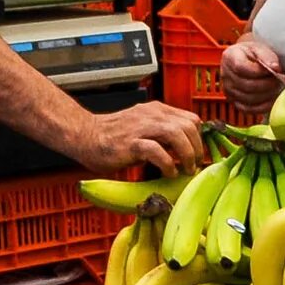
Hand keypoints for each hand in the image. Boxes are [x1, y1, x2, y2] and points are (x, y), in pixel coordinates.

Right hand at [74, 100, 205, 174]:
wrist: (85, 135)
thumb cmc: (114, 137)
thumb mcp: (144, 129)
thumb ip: (163, 134)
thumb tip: (185, 152)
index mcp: (157, 110)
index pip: (191, 119)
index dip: (198, 139)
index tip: (196, 155)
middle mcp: (151, 115)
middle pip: (188, 126)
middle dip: (196, 149)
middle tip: (194, 166)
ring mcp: (141, 127)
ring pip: (176, 134)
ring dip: (186, 155)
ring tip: (185, 170)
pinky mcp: (130, 143)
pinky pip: (156, 151)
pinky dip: (167, 164)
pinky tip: (168, 173)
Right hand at [220, 36, 284, 108]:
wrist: (247, 61)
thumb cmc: (253, 54)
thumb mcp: (259, 48)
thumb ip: (266, 56)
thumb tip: (275, 68)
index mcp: (229, 57)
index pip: (241, 68)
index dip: (259, 71)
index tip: (272, 69)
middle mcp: (225, 75)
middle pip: (247, 85)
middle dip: (267, 84)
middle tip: (278, 80)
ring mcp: (228, 91)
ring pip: (249, 99)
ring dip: (267, 95)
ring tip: (275, 87)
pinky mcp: (234, 103)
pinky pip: (248, 109)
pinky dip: (263, 107)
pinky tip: (272, 99)